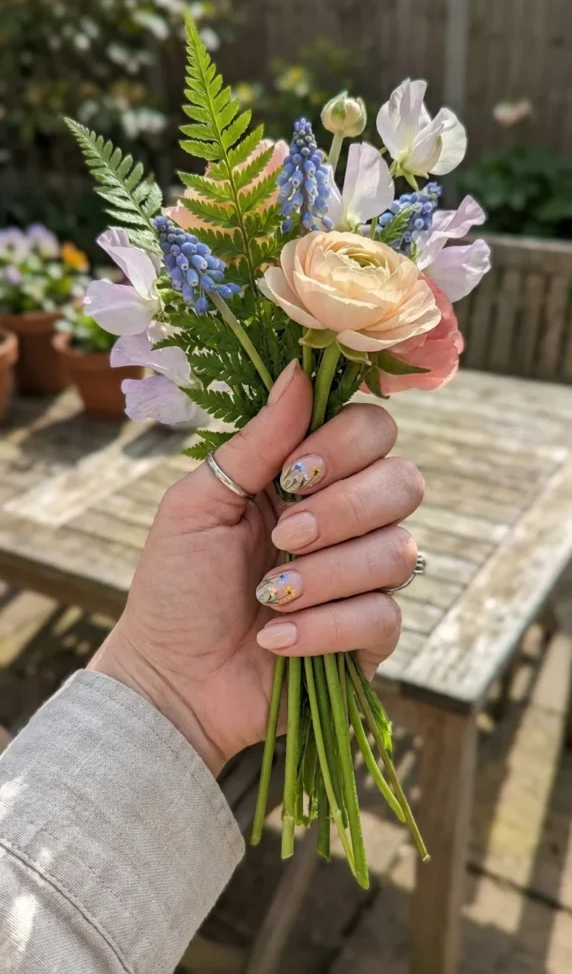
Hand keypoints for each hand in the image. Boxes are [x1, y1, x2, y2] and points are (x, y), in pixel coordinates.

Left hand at [89, 360, 423, 773]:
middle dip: (343, 510)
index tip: (291, 474)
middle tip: (282, 537)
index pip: (373, 431)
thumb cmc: (177, 586)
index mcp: (309, 478)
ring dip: (327, 575)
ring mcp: (363, 579)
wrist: (171, 680)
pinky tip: (276, 639)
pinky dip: (325, 628)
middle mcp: (347, 520)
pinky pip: (385, 618)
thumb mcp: (200, 504)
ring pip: (399, 552)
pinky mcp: (369, 637)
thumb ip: (255, 442)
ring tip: (268, 596)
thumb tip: (299, 369)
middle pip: (405, 482)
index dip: (346, 445)